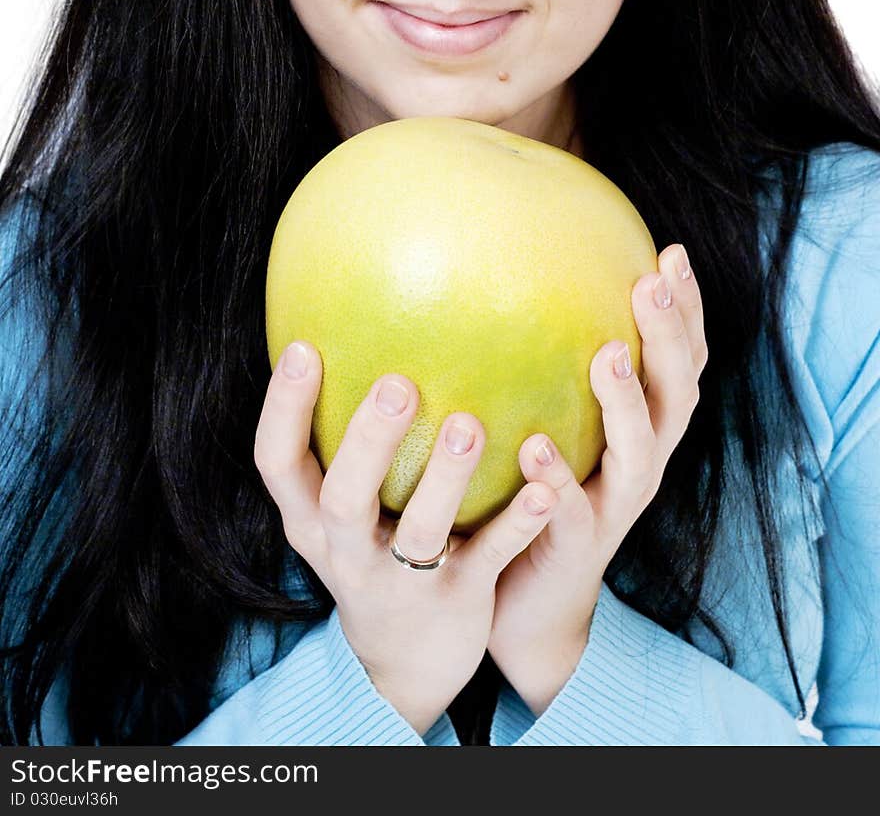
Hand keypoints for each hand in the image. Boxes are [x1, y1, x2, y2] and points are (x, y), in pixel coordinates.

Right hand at [254, 344, 562, 735]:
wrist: (402, 668)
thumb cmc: (371, 552)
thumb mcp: (337, 511)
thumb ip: (340, 443)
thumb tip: (344, 334)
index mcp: (309, 520)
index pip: (275, 463)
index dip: (283, 408)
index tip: (306, 348)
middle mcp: (346, 552)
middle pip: (343, 498)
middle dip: (368, 441)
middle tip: (399, 384)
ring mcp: (402, 581)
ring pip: (420, 531)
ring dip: (445, 478)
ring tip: (469, 424)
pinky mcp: (458, 600)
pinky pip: (489, 558)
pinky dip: (517, 525)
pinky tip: (545, 488)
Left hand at [488, 243, 706, 715]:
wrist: (529, 606)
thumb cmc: (534, 496)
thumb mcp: (547, 423)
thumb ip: (540, 366)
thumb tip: (498, 274)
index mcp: (640, 429)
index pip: (678, 361)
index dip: (685, 310)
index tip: (670, 252)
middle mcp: (640, 464)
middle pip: (676, 395)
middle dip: (669, 337)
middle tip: (649, 283)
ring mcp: (614, 509)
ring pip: (639, 454)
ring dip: (626, 403)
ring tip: (604, 356)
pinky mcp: (576, 549)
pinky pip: (569, 513)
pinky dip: (558, 481)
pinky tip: (531, 447)